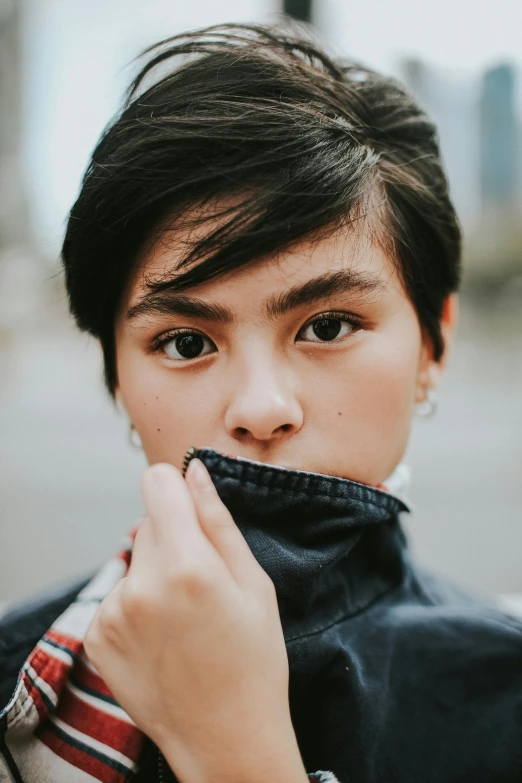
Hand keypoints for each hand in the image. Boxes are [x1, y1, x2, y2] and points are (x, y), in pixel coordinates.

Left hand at [84, 459, 307, 782]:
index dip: (176, 489)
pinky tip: (164, 637)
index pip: (156, 482)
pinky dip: (137, 606)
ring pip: (133, 560)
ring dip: (154, 573)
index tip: (190, 509)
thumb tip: (195, 471)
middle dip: (174, 539)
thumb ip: (218, 521)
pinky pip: (118, 595)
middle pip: (147, 522)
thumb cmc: (254, 661)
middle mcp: (142, 585)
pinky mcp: (97, 637)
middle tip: (203, 582)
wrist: (226, 736)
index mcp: (187, 565)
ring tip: (185, 616)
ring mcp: (114, 614)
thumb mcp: (255, 584)